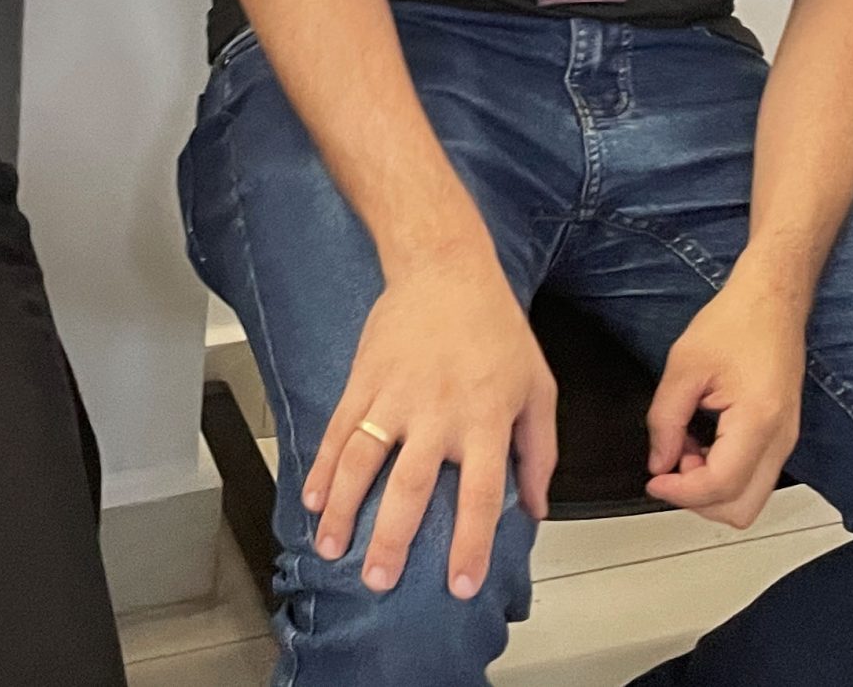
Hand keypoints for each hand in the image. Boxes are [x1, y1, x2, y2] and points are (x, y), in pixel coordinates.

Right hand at [302, 256, 555, 600]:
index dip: (470, 543)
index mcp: (486, 420)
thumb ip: (539, 452)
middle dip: (392, 539)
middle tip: (378, 581)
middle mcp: (438, 413)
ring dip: (344, 508)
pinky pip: (339, 427)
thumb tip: (535, 509)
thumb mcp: (538, 387)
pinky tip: (313, 498)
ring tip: (330, 547)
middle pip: (411, 487)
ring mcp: (394, 395)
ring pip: (363, 460)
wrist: (445, 266)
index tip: (459, 585)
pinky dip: (323, 465)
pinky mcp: (364, 377)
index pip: (480, 494)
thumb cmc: (497, 328)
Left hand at [644, 275, 805, 526]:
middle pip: (741, 509)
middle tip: (670, 460)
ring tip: (684, 443)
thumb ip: (665, 418)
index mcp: (758, 422)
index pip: (721, 485)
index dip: (681, 492)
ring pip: (749, 499)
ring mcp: (786, 443)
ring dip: (710, 486)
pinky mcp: (781, 438)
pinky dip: (723, 473)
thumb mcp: (684, 366)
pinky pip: (753, 477)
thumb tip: (658, 462)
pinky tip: (701, 440)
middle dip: (698, 498)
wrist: (771, 303)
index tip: (654, 480)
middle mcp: (780, 442)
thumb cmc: (735, 323)